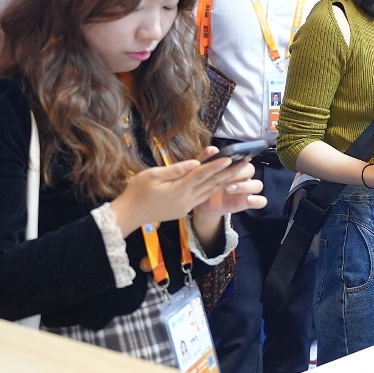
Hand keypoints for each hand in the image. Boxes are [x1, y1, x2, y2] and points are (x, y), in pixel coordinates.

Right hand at [109, 152, 260, 236]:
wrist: (129, 215)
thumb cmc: (137, 191)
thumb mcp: (152, 176)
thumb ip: (176, 170)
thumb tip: (195, 163)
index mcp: (178, 190)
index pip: (201, 175)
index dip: (216, 165)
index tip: (229, 157)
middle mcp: (186, 200)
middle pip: (211, 184)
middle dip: (228, 173)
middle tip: (243, 163)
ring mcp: (187, 206)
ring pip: (210, 191)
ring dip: (225, 181)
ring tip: (238, 171)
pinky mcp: (185, 210)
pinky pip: (203, 197)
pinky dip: (214, 188)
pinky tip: (222, 182)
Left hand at [192, 150, 266, 218]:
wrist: (201, 204)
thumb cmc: (204, 184)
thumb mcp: (201, 171)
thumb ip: (205, 159)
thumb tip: (213, 150)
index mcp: (234, 166)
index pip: (243, 158)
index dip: (239, 158)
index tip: (228, 160)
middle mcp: (242, 177)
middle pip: (250, 170)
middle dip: (239, 172)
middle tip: (223, 178)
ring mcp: (246, 190)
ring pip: (257, 184)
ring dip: (246, 186)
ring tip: (229, 189)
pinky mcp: (247, 202)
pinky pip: (261, 201)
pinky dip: (258, 200)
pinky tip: (249, 200)